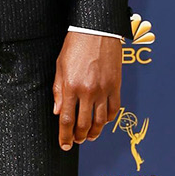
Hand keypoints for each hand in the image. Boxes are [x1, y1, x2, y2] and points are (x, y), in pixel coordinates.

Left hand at [52, 31, 121, 150]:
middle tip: (76, 141)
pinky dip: (109, 119)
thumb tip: (58, 112)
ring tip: (89, 136)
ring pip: (100, 120)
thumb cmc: (75, 46)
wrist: (96, 30)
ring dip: (94, 132)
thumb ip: (59, 91)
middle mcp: (88, 91)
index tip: (65, 145)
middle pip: (83, 124)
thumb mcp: (60, 67)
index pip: (66, 120)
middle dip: (78, 137)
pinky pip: (114, 109)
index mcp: (71, 87)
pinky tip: (103, 122)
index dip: (65, 136)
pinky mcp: (116, 86)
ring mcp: (104, 90)